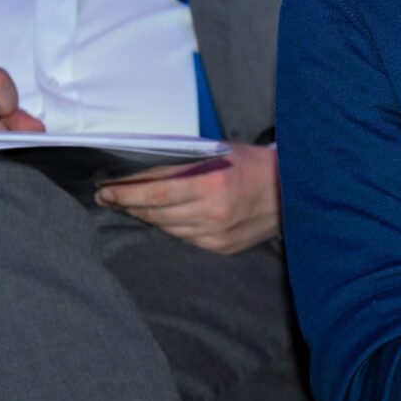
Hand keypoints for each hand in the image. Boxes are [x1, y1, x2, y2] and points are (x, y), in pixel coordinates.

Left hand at [97, 143, 280, 253]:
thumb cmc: (255, 165)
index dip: (125, 192)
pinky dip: (171, 226)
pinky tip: (165, 217)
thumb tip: (143, 170)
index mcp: (211, 184)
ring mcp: (216, 234)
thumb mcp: (221, 152)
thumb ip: (185, 163)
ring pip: (166, 227)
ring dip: (146, 216)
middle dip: (126, 204)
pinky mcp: (222, 248)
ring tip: (132, 206)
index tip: (105, 189)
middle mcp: (212, 212)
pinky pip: (185, 238)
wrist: (294, 191)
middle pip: (155, 212)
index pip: (155, 192)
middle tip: (107, 197)